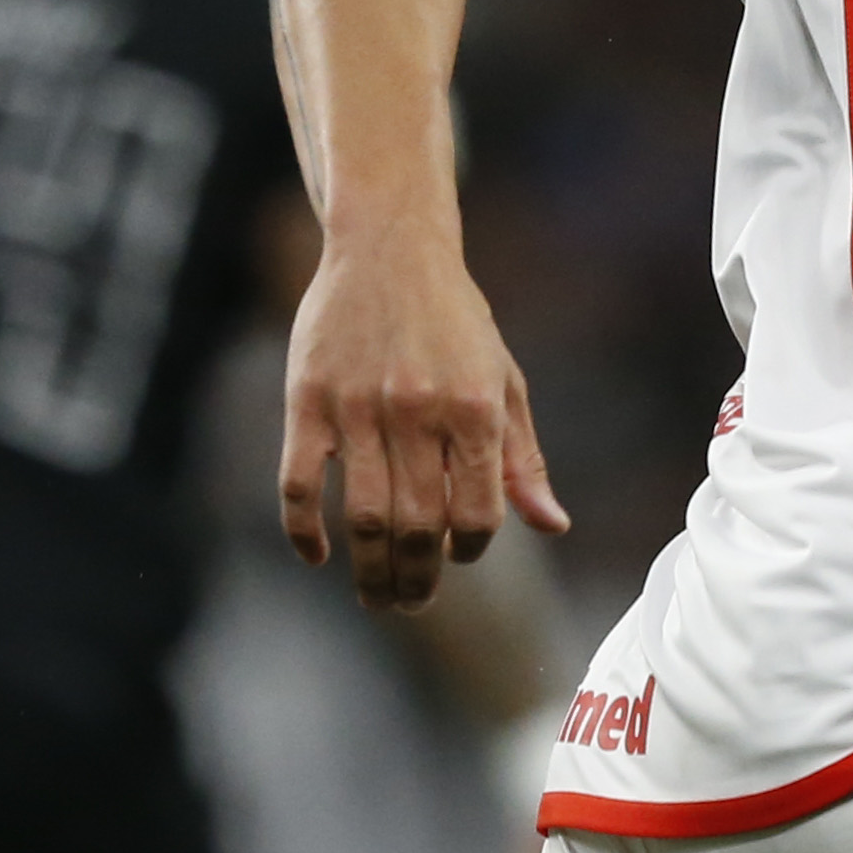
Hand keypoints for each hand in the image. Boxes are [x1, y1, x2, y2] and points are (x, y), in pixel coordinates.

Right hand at [278, 226, 570, 607]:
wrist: (390, 248)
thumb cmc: (456, 320)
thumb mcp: (503, 380)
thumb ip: (523, 457)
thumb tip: (552, 525)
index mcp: (475, 408)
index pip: (479, 512)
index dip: (472, 548)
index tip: (461, 556)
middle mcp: (419, 411)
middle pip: (419, 527)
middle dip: (418, 581)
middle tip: (412, 604)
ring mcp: (358, 408)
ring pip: (363, 518)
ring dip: (370, 571)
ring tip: (376, 598)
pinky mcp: (307, 400)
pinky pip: (300, 483)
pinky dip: (304, 531)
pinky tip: (318, 556)